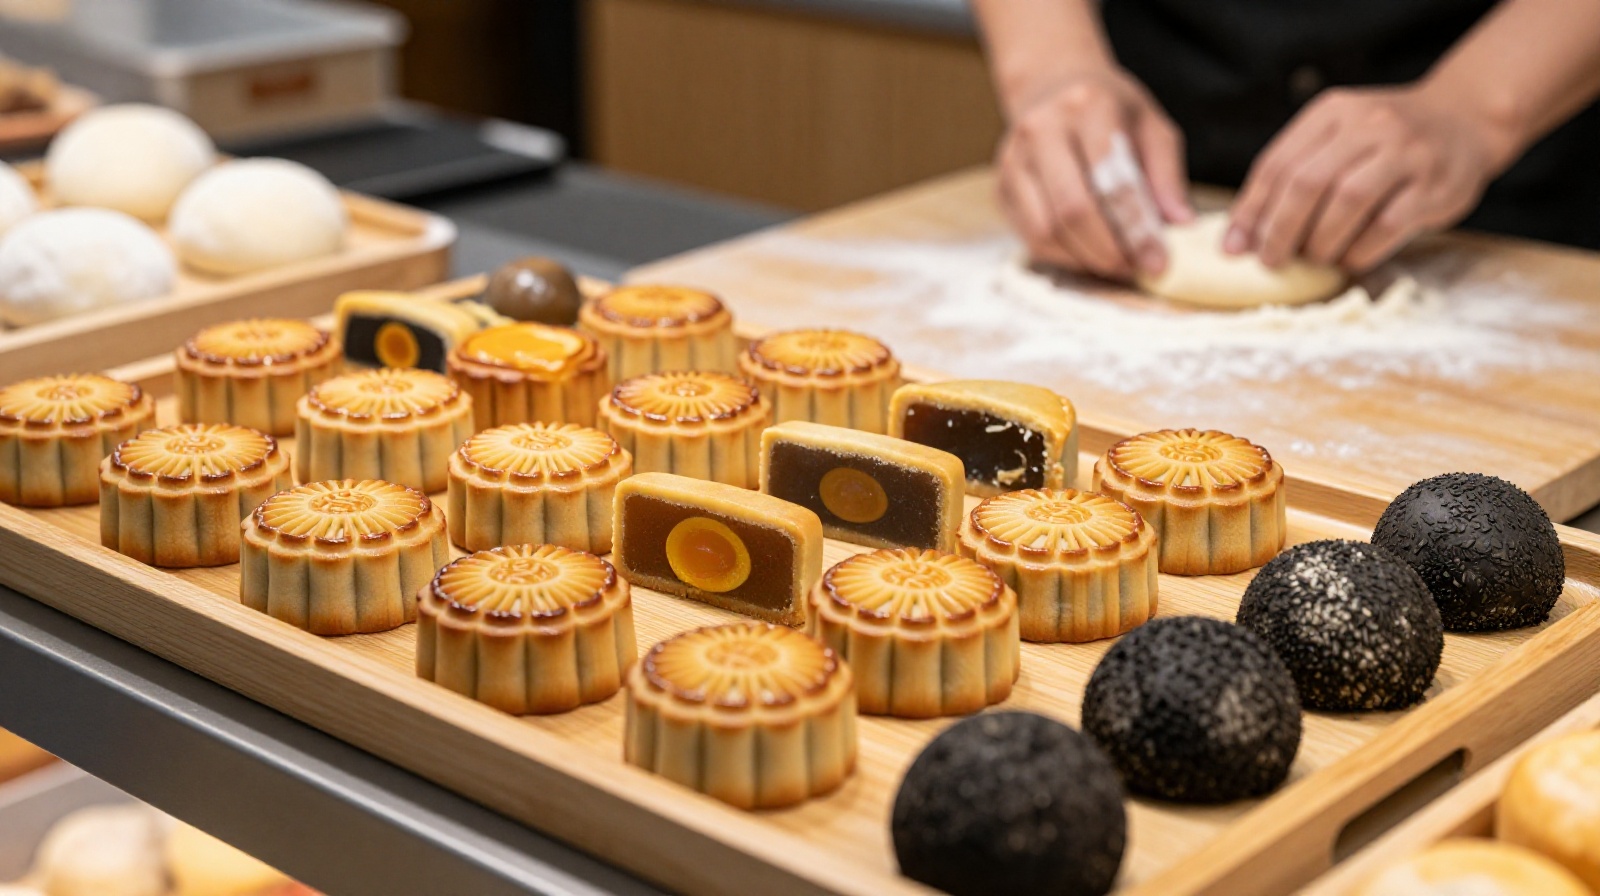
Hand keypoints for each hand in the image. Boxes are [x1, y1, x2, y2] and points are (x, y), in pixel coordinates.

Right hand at [996, 67, 1192, 279]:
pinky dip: (1063, 257)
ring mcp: (1014, 159)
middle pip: (1074, 209)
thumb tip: (1180, 225)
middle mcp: (1042, 128)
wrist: (1053, 89)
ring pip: (1047, 230)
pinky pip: (1030, 237)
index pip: (1111, 178)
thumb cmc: (1111, 112)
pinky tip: (1088, 257)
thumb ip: (1167, 175)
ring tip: (1114, 266)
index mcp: (1088, 106)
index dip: (1136, 227)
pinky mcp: (1001, 186)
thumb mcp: (1152, 127)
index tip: (1158, 262)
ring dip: (1084, 259)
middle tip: (1134, 270)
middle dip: (1108, 250)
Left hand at [1226, 84, 1516, 271]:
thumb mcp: (1338, 136)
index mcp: (1332, 111)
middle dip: (1280, 229)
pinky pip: (1388, 224)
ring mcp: (1406, 152)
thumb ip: (1294, 173)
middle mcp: (1369, 124)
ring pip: (1348, 201)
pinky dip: (1359, 250)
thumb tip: (1242, 236)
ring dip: (1321, 241)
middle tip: (1269, 260)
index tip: (1234, 247)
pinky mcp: (1434, 184)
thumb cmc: (1384, 142)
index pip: (1277, 163)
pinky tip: (1348, 260)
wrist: (1465, 120)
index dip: (1251, 210)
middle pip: (1308, 182)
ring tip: (1311, 259)